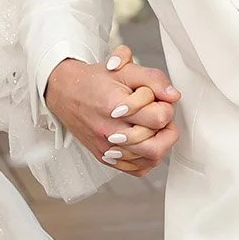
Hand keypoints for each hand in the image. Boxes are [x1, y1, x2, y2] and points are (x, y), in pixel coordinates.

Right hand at [43, 44, 180, 175]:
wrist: (65, 92)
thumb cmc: (94, 81)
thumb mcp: (125, 69)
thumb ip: (152, 79)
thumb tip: (173, 95)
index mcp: (116, 107)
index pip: (158, 117)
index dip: (165, 107)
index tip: (159, 101)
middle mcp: (110, 131)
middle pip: (156, 146)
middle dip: (166, 129)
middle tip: (159, 117)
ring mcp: (107, 148)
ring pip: (149, 160)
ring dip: (159, 144)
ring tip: (153, 129)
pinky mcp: (105, 157)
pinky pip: (137, 170)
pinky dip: (146, 159)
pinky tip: (144, 143)